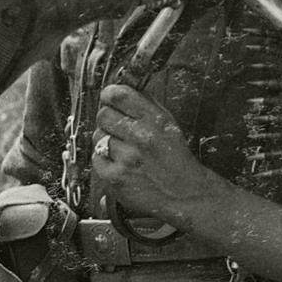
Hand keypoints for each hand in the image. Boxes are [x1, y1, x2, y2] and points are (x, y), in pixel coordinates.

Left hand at [92, 84, 208, 221]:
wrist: (184, 193)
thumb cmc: (175, 158)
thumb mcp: (168, 124)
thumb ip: (146, 105)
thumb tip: (122, 88)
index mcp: (154, 120)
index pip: (119, 95)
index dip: (109, 94)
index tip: (109, 98)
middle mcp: (141, 137)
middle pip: (103, 115)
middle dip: (108, 119)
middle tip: (118, 128)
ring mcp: (127, 158)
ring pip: (98, 137)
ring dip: (106, 141)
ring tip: (122, 149)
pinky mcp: (115, 177)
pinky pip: (96, 158)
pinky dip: (104, 160)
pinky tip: (119, 164)